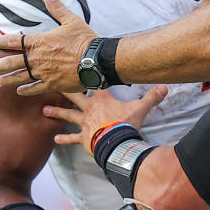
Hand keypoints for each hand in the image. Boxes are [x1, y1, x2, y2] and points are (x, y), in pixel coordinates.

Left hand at [0, 0, 97, 94]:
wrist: (96, 60)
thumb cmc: (85, 39)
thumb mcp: (71, 20)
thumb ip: (57, 8)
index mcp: (39, 41)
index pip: (12, 41)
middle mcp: (37, 58)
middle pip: (11, 61)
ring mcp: (43, 72)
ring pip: (20, 76)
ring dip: (7, 79)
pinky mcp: (53, 83)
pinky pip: (35, 88)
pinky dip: (26, 90)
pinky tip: (19, 91)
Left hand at [42, 86, 168, 155]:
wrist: (117, 142)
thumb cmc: (127, 123)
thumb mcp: (141, 108)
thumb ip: (152, 97)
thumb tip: (164, 87)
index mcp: (102, 99)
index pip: (94, 84)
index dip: (88, 76)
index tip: (78, 68)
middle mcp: (90, 108)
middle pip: (75, 97)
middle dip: (63, 91)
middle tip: (50, 85)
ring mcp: (85, 123)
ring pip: (68, 115)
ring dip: (57, 112)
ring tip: (44, 110)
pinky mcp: (83, 137)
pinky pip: (72, 138)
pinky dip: (64, 138)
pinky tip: (55, 138)